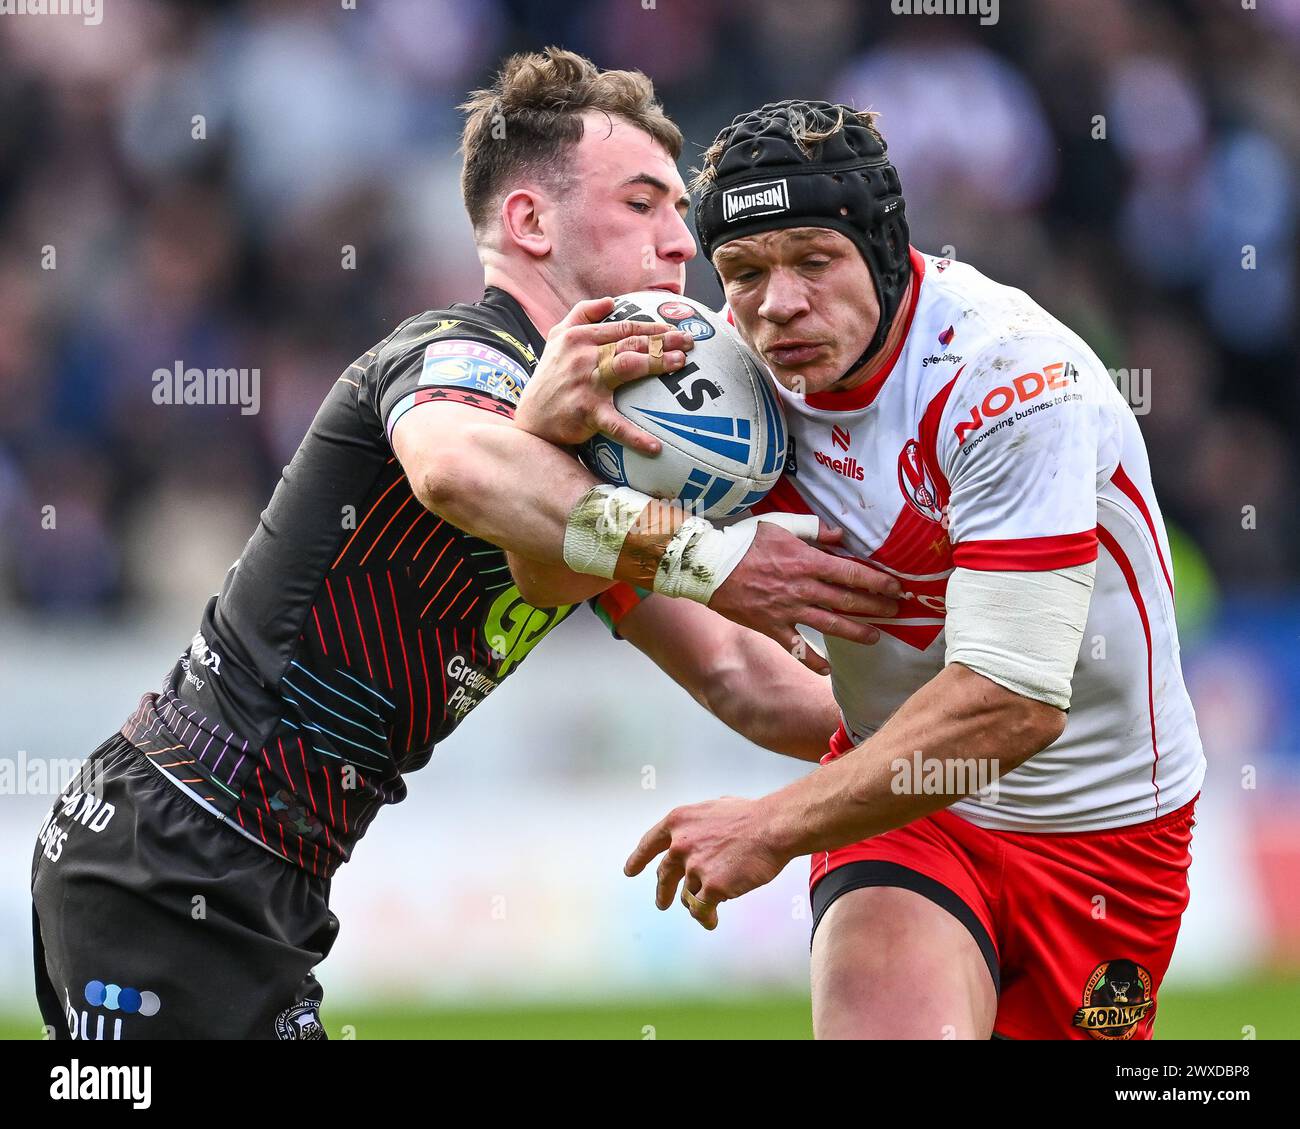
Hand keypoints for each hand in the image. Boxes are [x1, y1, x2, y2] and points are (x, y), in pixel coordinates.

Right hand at [514, 296, 694, 453]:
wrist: (532, 421)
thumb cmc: (550, 378)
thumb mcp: (557, 338)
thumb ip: (581, 314)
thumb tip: (611, 300)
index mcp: (579, 337)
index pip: (622, 327)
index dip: (651, 327)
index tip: (675, 328)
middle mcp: (582, 356)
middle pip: (630, 342)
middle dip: (663, 340)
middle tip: (690, 342)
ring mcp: (585, 383)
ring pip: (628, 367)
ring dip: (657, 363)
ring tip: (681, 363)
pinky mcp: (586, 413)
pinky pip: (616, 425)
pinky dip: (636, 437)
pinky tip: (656, 447)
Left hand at [624, 797, 787, 929]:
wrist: (771, 828)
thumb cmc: (751, 816)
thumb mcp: (715, 808)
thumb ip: (699, 824)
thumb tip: (697, 834)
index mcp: (678, 822)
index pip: (650, 843)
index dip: (639, 858)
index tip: (630, 871)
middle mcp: (680, 844)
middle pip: (664, 875)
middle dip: (662, 891)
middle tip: (662, 903)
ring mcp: (694, 867)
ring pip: (687, 894)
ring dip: (696, 902)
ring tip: (709, 909)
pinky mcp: (711, 887)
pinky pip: (701, 909)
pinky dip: (705, 917)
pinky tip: (711, 921)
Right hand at [708, 521, 901, 672]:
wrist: (709, 567)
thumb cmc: (743, 542)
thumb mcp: (779, 525)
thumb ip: (812, 530)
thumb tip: (839, 535)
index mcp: (806, 561)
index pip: (851, 573)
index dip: (877, 582)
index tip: (895, 587)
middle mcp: (802, 588)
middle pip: (847, 601)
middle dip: (876, 607)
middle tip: (896, 611)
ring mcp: (788, 611)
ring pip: (830, 625)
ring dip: (857, 632)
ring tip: (876, 636)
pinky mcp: (772, 627)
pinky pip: (797, 648)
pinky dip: (812, 660)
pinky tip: (828, 670)